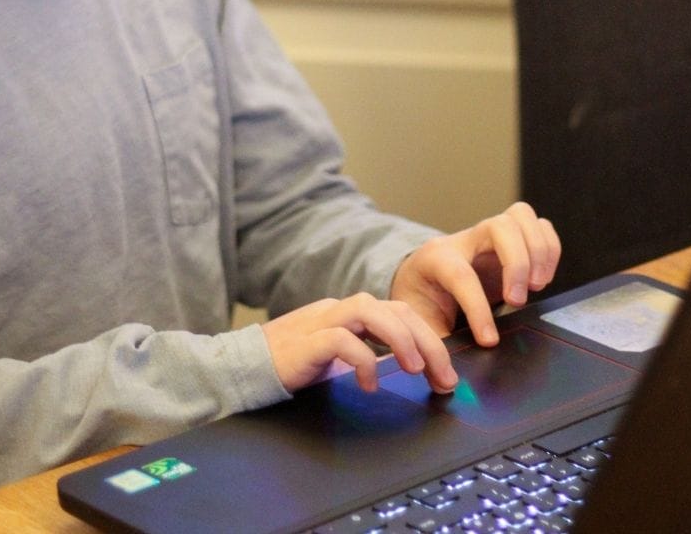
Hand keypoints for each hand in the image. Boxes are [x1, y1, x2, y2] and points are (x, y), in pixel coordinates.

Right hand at [260, 292, 458, 394]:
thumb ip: (368, 356)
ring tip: (415, 369)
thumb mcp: (339, 360)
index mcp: (350, 315)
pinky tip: (369, 382)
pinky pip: (339, 339)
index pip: (399, 312)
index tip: (446, 375)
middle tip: (444, 377)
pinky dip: (361, 359)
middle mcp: (338, 311)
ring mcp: (320, 322)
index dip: (430, 339)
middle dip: (426, 340)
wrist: (244, 367)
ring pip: (369, 309)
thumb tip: (414, 370)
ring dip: (399, 338)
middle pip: (393, 308)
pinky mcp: (304, 341)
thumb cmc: (293, 365)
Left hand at [390, 201, 560, 347]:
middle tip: (518, 301)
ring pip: (520, 216)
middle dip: (516, 264)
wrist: (419, 277)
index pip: (460, 273)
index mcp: (435, 259)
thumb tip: (446, 378)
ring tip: (537, 287)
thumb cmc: (420, 301)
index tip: (489, 340)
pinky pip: (538, 225)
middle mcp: (464, 240)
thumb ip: (432, 344)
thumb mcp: (417, 322)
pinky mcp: (510, 239)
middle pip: (497, 226)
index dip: (477, 308)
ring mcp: (488, 235)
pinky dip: (549, 249)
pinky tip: (542, 278)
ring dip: (538, 251)